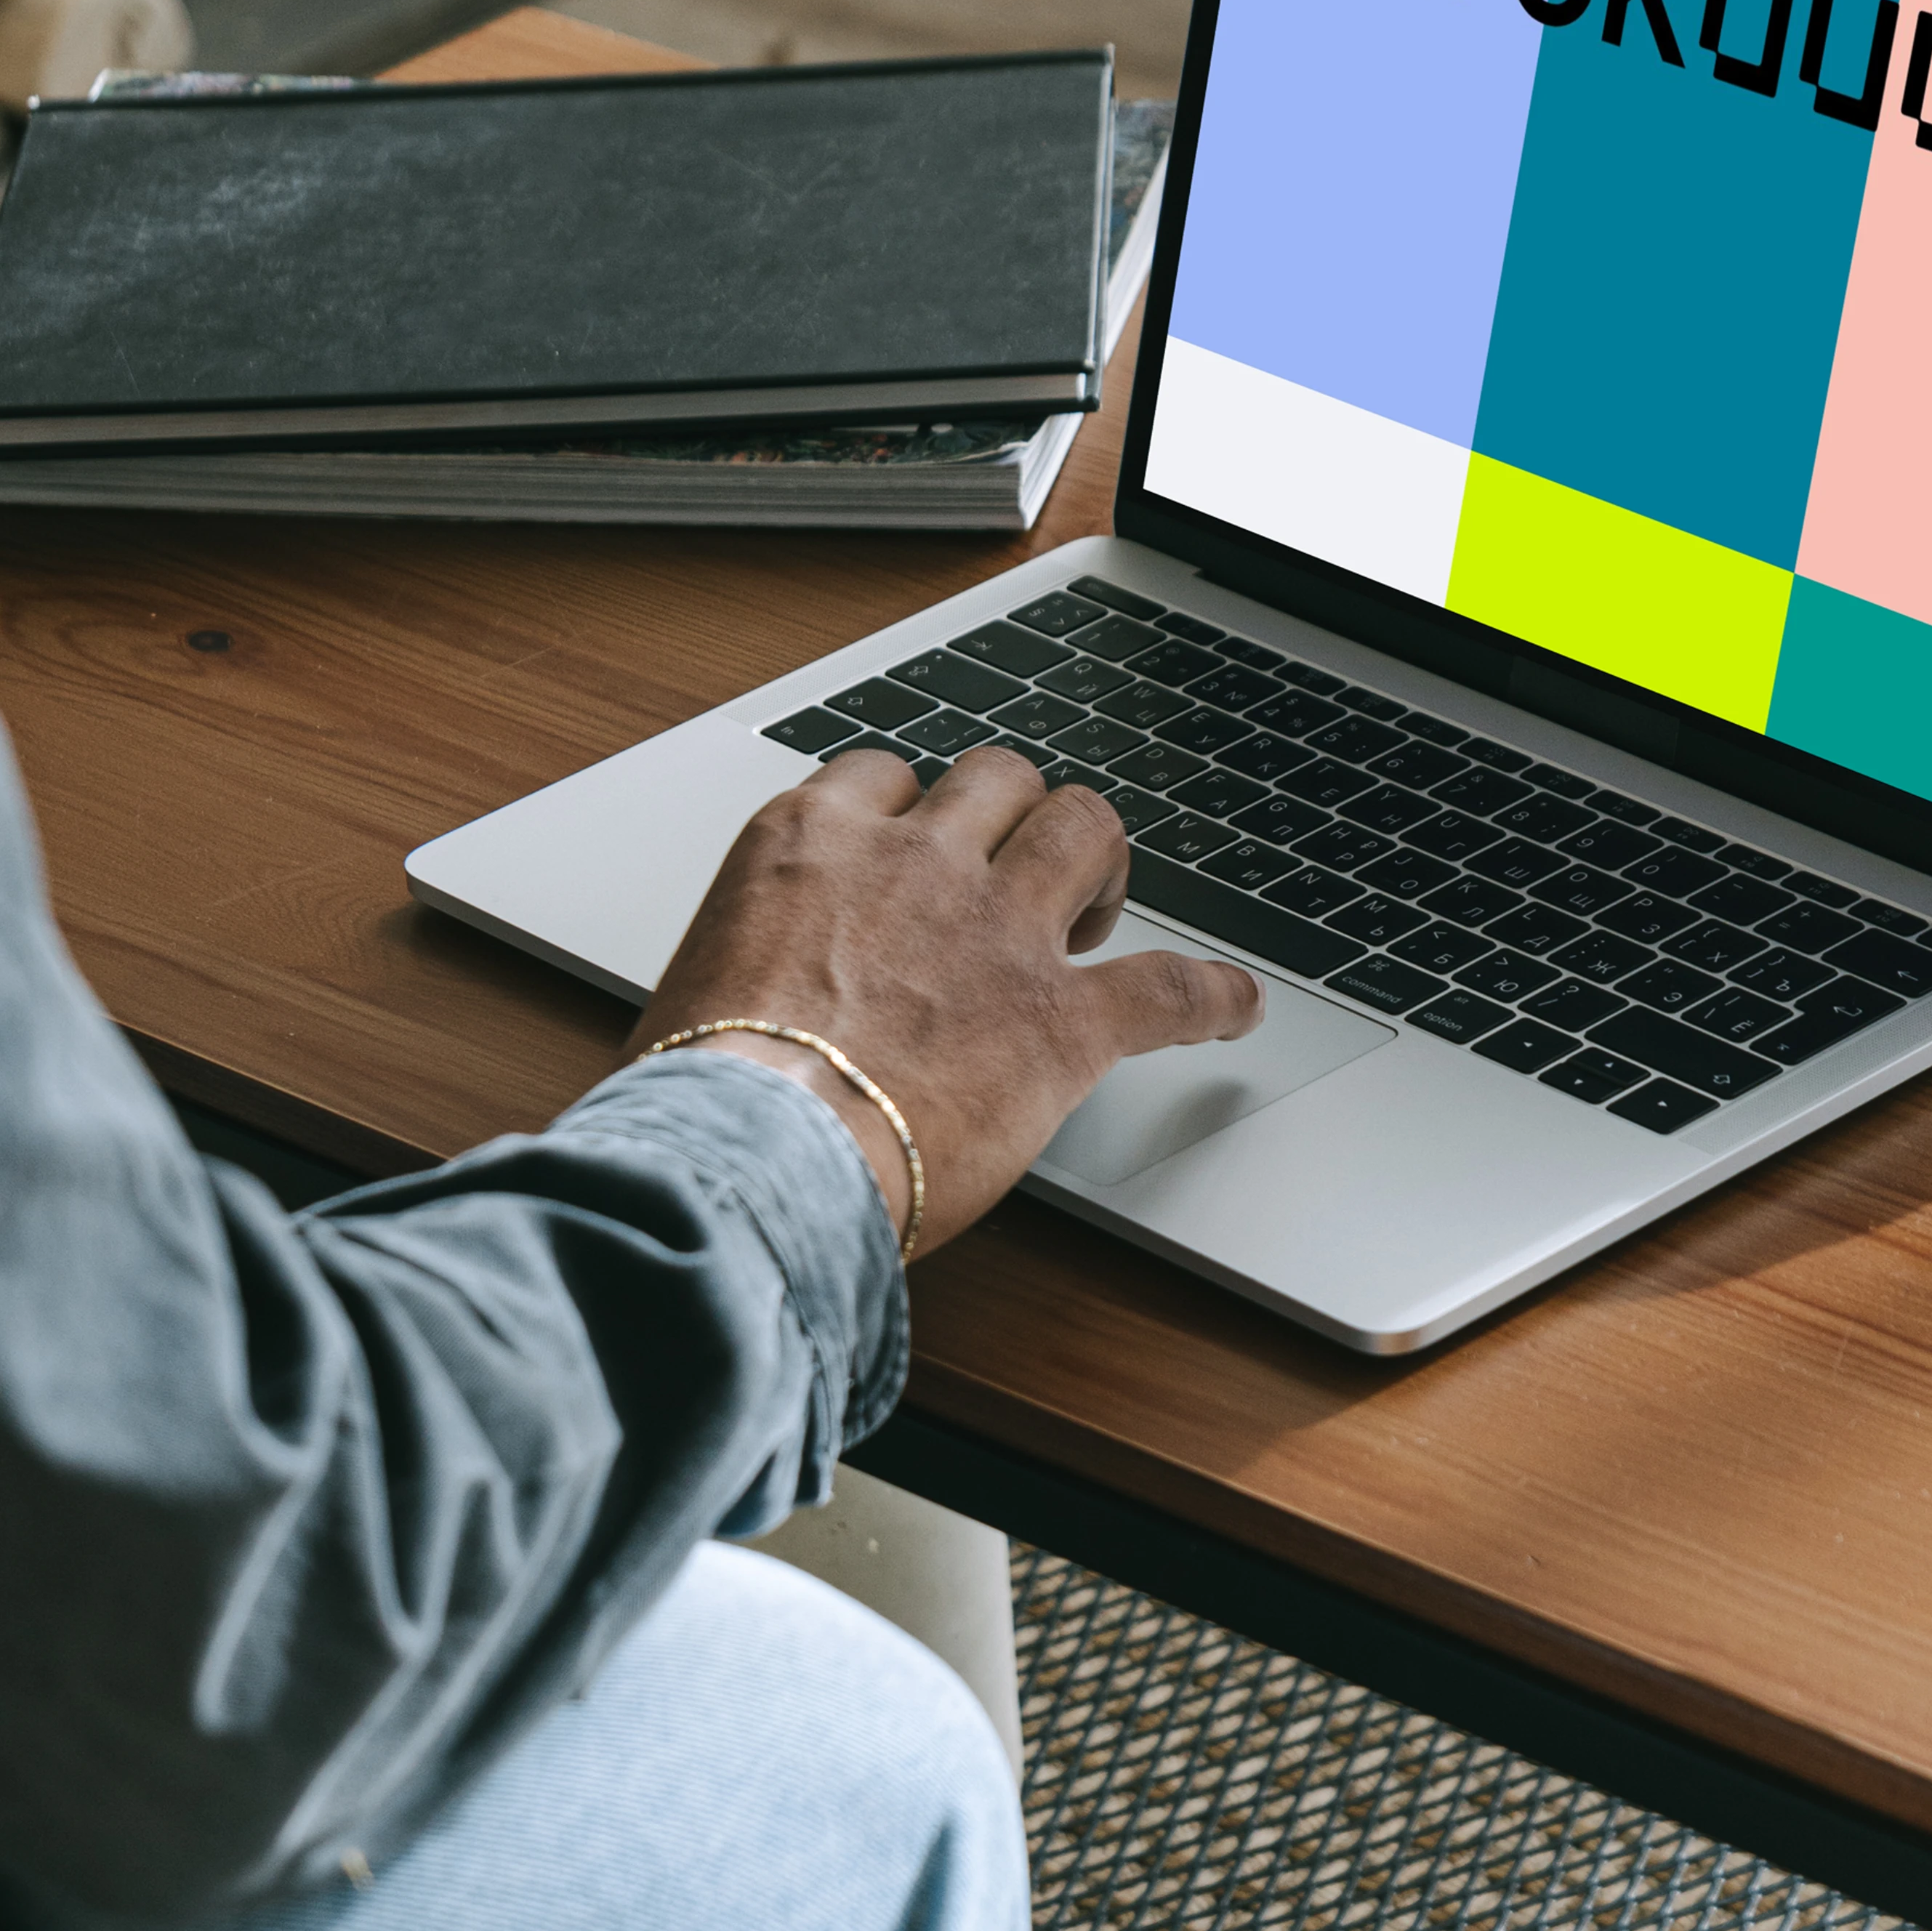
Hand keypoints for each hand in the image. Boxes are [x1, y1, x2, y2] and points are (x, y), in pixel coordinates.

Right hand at [628, 746, 1263, 1256]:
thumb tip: (744, 1013)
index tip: (916, 843)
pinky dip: (1212, 996)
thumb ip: (747, 967)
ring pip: (1082, 827)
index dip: (911, 811)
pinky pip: (1168, 986)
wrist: (752, 1153)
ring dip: (1097, 858)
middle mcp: (912, 861)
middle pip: (996, 777)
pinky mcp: (1060, 1020)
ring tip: (1096, 907)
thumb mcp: (695, 990)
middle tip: (1014, 876)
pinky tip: (1236, 1007)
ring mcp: (995, 930)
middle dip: (1014, 814)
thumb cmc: (701, 1095)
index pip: (880, 777)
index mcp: (811, 843)